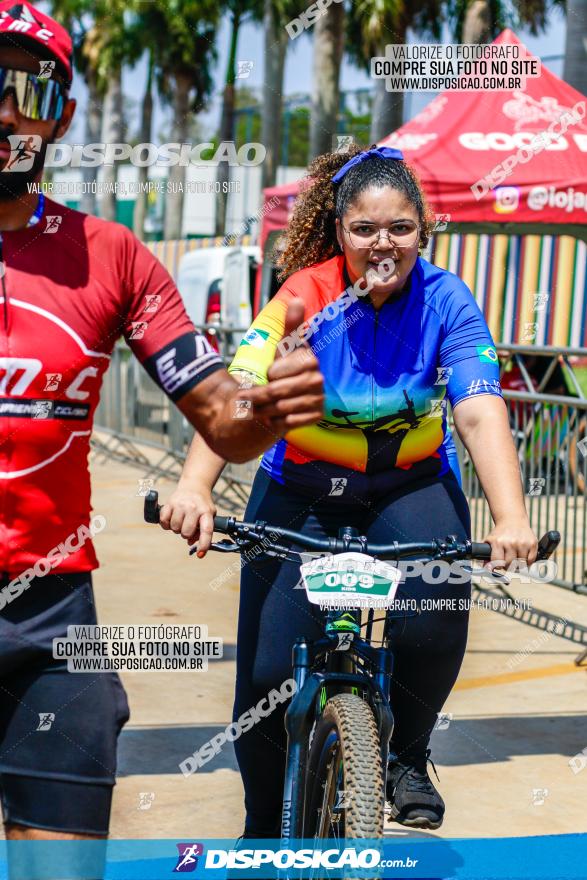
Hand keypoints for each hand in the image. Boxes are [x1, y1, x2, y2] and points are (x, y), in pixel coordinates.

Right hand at [159, 484, 215, 556]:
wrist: (194, 487)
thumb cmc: (202, 506)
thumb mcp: (208, 516)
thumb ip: (202, 531)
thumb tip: (190, 543)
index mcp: (207, 512)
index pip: (206, 530)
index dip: (203, 544)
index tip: (200, 554)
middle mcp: (194, 507)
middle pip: (186, 532)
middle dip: (186, 534)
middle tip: (187, 527)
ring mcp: (181, 504)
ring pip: (174, 528)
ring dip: (176, 529)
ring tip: (180, 521)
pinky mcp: (170, 502)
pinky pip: (163, 520)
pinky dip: (165, 524)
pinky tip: (170, 519)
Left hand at [235, 299, 323, 435]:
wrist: (286, 395)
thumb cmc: (283, 368)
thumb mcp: (283, 347)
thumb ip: (289, 326)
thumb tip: (296, 301)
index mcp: (309, 360)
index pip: (277, 372)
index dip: (269, 374)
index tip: (269, 373)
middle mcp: (318, 379)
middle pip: (277, 392)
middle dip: (260, 395)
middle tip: (249, 396)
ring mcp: (318, 398)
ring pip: (282, 408)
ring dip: (266, 409)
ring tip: (259, 407)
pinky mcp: (316, 416)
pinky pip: (290, 421)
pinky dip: (277, 421)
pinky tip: (273, 416)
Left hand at [483, 518, 538, 569]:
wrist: (512, 520)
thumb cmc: (500, 533)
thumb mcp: (490, 541)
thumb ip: (485, 555)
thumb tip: (487, 567)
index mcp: (498, 542)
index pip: (498, 563)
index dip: (498, 566)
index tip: (499, 565)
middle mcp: (511, 542)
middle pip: (510, 565)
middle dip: (508, 566)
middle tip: (507, 562)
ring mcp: (522, 543)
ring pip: (521, 564)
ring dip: (518, 565)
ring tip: (515, 559)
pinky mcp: (532, 543)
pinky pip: (531, 560)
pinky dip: (527, 562)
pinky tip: (523, 557)